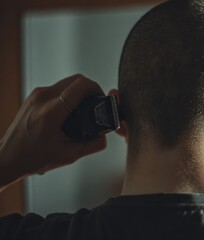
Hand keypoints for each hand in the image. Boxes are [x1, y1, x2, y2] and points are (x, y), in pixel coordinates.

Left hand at [0, 74, 106, 190]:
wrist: (8, 158)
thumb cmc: (33, 158)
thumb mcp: (69, 155)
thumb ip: (92, 144)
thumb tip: (105, 135)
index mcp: (51, 113)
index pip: (80, 86)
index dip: (96, 89)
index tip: (101, 98)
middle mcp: (42, 99)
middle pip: (76, 80)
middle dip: (90, 89)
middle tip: (95, 103)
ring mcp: (36, 95)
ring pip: (67, 82)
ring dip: (79, 91)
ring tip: (83, 108)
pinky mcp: (34, 96)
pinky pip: (58, 88)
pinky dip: (68, 95)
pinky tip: (69, 110)